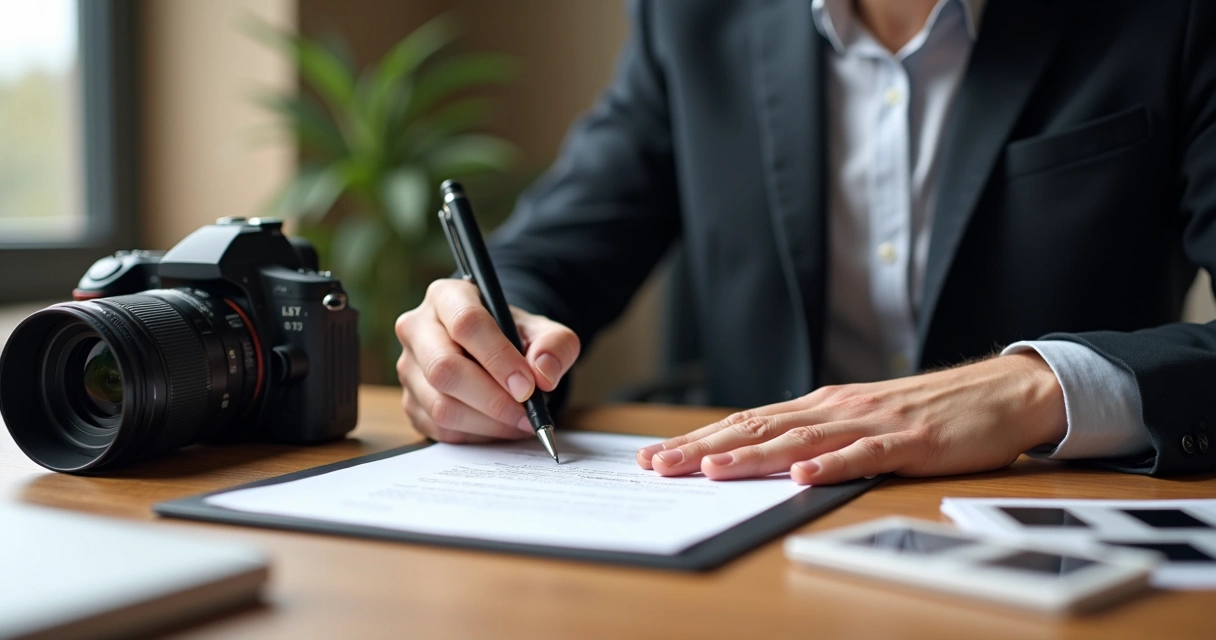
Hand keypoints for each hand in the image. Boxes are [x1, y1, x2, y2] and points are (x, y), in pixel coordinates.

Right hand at [396, 279, 579, 442]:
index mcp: (447, 296)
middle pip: (445, 368)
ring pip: (441, 405)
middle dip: (492, 399)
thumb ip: (555, 345)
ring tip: (520, 421)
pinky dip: (476, 435)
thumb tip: (543, 374)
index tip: (528, 385)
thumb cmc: (513, 336)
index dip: (499, 358)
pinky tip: (500, 426)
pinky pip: (440, 429)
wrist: (492, 351)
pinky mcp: (410, 402)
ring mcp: (408, 367)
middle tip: (527, 413)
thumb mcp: (543, 331)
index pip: (466, 323)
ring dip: (488, 422)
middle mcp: (417, 328)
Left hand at [636, 353, 1066, 483]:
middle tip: (658, 464)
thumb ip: (816, 436)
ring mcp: (871, 423)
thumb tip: (765, 457)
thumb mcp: (860, 421)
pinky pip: (864, 456)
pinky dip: (831, 466)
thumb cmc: (926, 412)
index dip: (698, 439)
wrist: (997, 392)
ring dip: (753, 456)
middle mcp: (836, 408)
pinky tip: (802, 477)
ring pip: (800, 441)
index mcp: (821, 405)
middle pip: (759, 428)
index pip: (747, 421)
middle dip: (704, 448)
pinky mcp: (909, 442)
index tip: (656, 456)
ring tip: (711, 471)